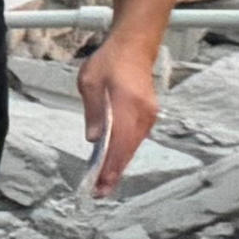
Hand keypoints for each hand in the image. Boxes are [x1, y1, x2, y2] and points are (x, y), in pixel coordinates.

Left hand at [78, 32, 160, 192]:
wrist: (134, 46)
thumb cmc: (110, 62)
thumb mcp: (90, 82)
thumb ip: (93, 111)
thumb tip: (95, 139)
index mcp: (128, 105)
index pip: (119, 143)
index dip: (109, 166)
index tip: (101, 184)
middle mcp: (143, 113)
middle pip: (128, 150)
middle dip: (113, 172)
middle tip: (100, 192)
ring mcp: (148, 114)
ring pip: (133, 146)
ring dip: (119, 165)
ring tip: (104, 183)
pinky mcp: (148, 114)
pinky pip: (135, 138)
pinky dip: (124, 152)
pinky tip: (114, 162)